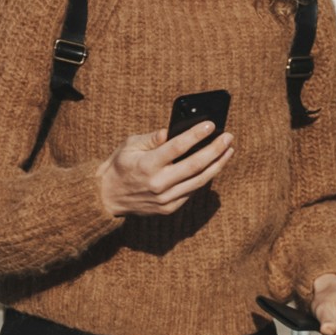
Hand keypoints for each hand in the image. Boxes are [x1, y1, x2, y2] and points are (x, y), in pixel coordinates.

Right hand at [97, 121, 229, 218]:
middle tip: (228, 137)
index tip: (210, 125)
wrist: (107, 198)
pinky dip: (204, 177)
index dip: (196, 135)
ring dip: (217, 164)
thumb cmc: (120, 166)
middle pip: (195, 165)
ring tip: (228, 150)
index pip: (177, 147)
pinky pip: (192, 191)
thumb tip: (173, 131)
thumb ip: (152, 138)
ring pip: (199, 181)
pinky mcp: (169, 209)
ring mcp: (165, 199)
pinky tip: (214, 165)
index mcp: (146, 165)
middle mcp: (158, 184)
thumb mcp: (129, 146)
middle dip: (215, 150)